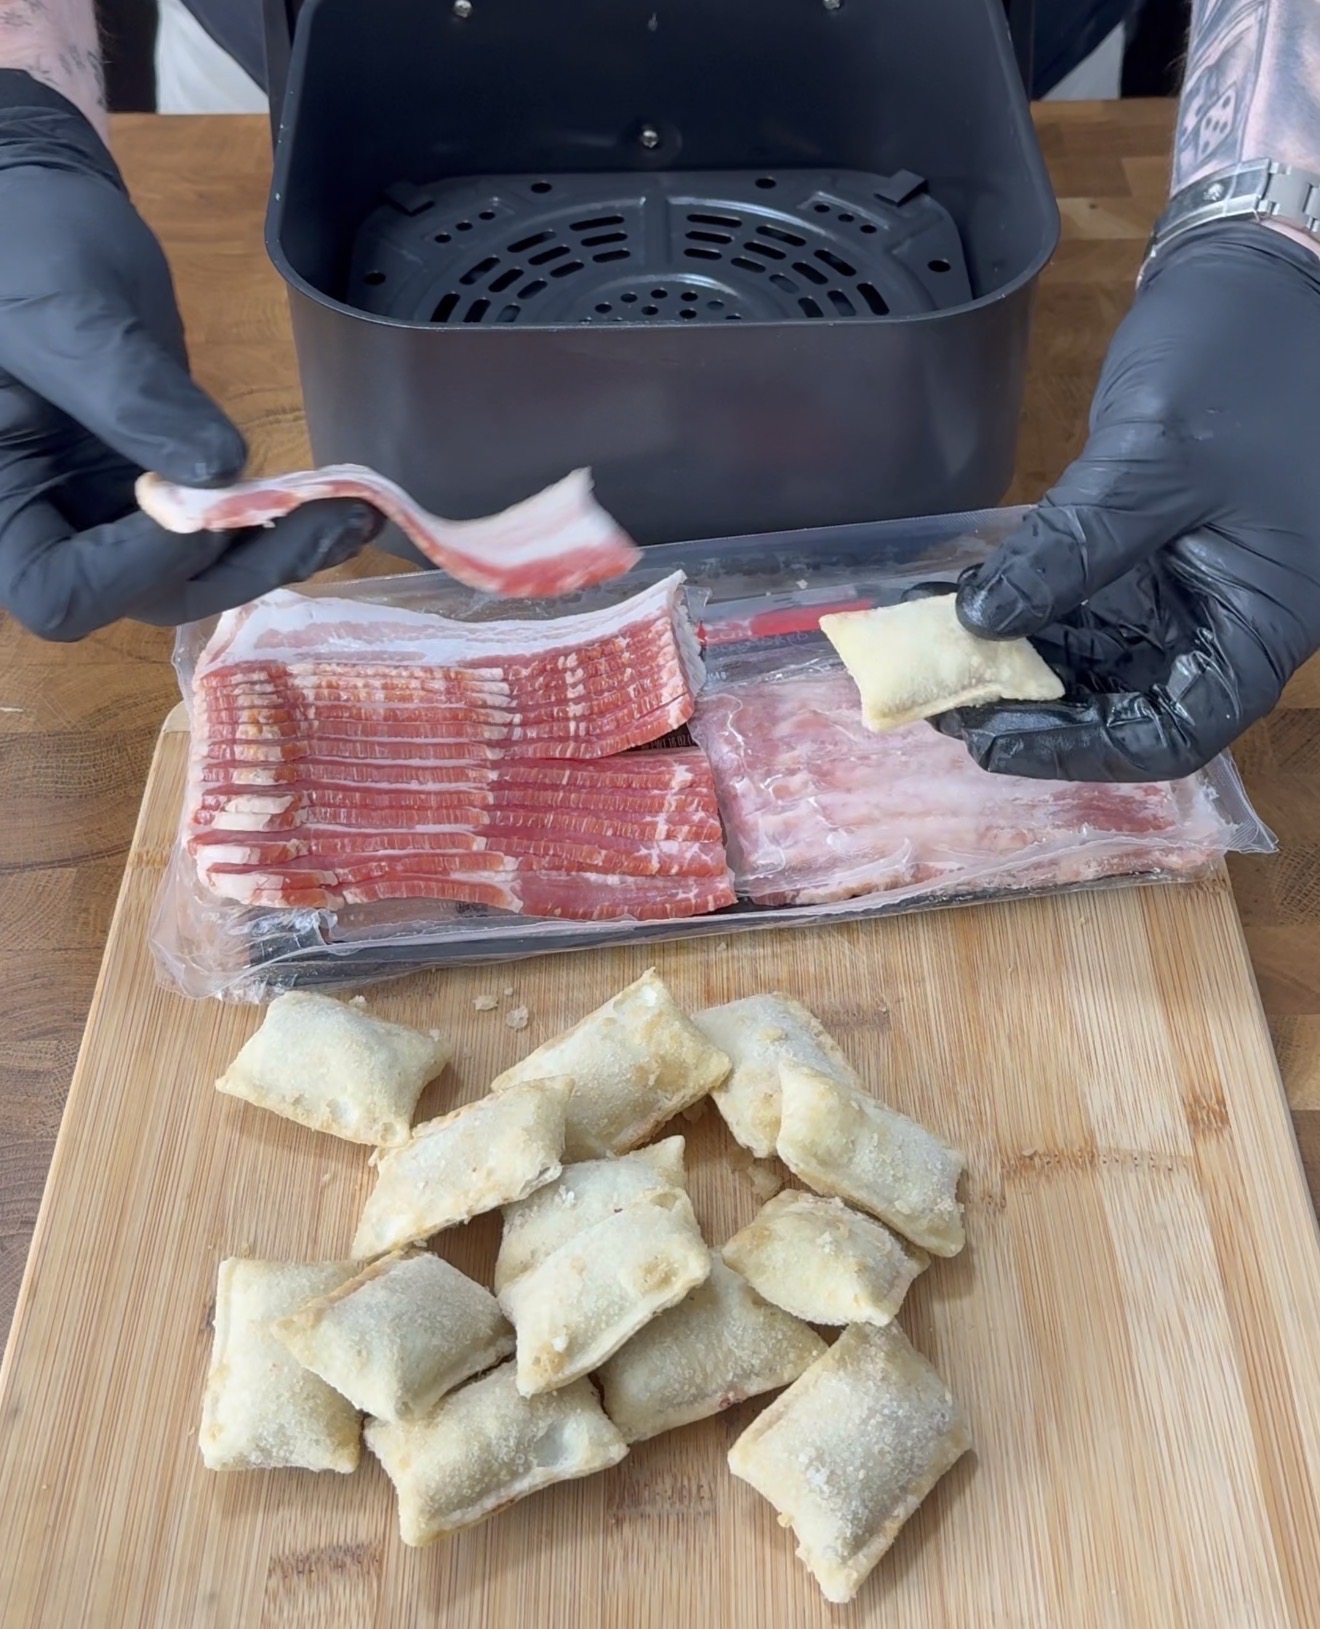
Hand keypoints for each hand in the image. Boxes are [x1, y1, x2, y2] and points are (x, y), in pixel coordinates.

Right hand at [0, 82, 380, 641]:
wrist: (37, 209)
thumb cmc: (18, 244)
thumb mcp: (63, 314)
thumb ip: (132, 396)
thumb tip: (219, 468)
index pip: (60, 592)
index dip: (136, 571)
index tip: (202, 509)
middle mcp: (49, 526)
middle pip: (144, 598)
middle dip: (238, 564)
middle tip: (324, 521)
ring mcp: (106, 516)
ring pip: (196, 578)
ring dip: (277, 554)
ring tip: (353, 515)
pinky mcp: (159, 494)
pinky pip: (219, 536)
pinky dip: (279, 528)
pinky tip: (339, 507)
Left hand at [931, 223, 1319, 782]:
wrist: (1270, 267)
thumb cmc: (1245, 358)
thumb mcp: (1153, 461)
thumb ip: (1069, 549)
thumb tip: (979, 621)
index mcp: (1263, 619)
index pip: (1175, 732)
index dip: (1081, 751)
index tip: (991, 739)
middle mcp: (1229, 617)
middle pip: (1127, 702)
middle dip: (1033, 705)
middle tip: (938, 697)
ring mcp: (1191, 583)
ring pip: (1097, 655)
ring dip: (1016, 659)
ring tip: (929, 654)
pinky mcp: (1154, 548)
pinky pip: (1085, 599)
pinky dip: (1024, 605)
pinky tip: (954, 601)